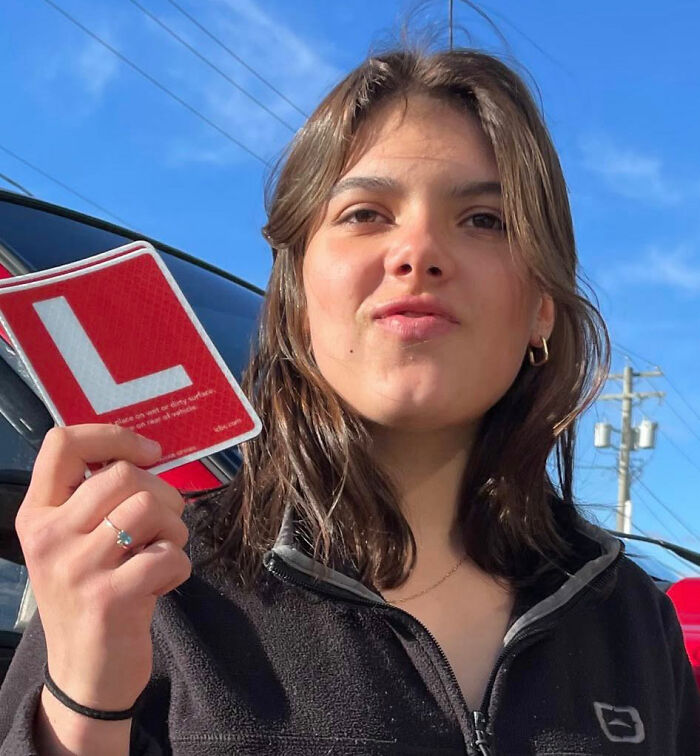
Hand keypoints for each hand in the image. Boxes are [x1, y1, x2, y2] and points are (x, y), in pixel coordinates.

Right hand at [16, 424, 190, 712]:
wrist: (85, 674)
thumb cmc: (89, 594)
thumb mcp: (74, 542)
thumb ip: (95, 499)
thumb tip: (147, 454)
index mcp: (38, 515)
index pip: (62, 443)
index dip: (114, 436)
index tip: (150, 451)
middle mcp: (49, 537)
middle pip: (122, 474)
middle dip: (162, 493)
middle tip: (162, 524)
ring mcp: (77, 568)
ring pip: (150, 507)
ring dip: (174, 529)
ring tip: (162, 552)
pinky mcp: (110, 599)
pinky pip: (170, 554)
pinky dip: (179, 566)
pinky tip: (161, 583)